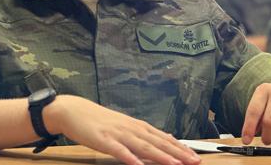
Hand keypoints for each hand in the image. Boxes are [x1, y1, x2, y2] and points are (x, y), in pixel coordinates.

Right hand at [45, 95, 200, 164]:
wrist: (75, 111)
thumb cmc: (101, 121)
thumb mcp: (126, 126)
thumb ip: (145, 134)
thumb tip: (167, 138)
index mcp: (138, 126)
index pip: (164, 138)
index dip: (180, 148)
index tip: (195, 157)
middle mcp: (132, 128)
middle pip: (158, 142)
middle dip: (177, 153)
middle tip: (193, 161)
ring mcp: (118, 134)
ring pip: (143, 146)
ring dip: (160, 156)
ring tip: (175, 164)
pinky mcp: (104, 140)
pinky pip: (119, 151)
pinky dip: (130, 158)